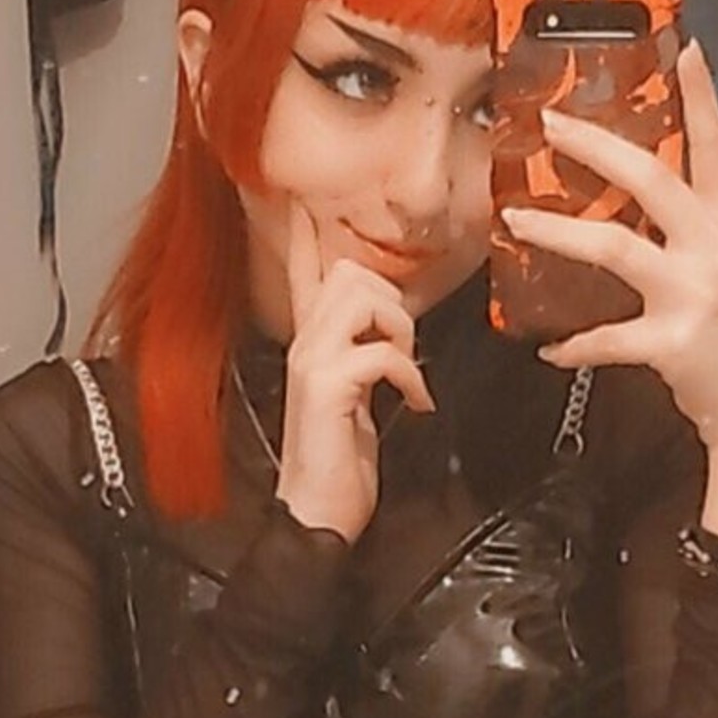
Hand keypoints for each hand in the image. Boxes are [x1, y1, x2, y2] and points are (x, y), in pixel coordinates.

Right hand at [274, 205, 435, 545]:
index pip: (303, 273)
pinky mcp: (324, 387)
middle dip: (392, 301)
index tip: (303, 201)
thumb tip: (390, 334)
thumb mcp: (355, 400)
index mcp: (310, 345)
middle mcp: (303, 344)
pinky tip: (414, 403)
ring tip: (406, 373)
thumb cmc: (338, 466)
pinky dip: (410, 375)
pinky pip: (379, 351)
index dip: (304, 234)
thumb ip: (364, 359)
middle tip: (405, 350)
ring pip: (361, 297)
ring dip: (399, 330)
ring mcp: (310, 362)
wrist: (316, 517)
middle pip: (348, 271)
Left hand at [501, 40, 717, 460]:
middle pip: (652, 179)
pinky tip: (547, 349)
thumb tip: (634, 210)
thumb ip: (687, 239)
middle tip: (552, 124)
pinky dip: (572, 344)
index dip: (703, 98)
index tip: (685, 49)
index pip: (716, 149)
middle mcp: (713, 252)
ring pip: (614, 247)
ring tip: (515, 219)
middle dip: (597, 147)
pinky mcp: (671, 343)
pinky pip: (606, 338)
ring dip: (557, 232)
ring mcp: (692, 296)